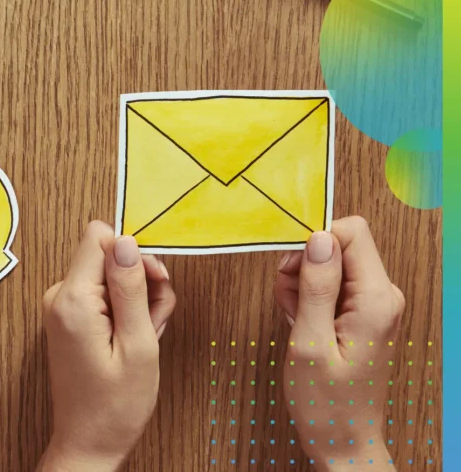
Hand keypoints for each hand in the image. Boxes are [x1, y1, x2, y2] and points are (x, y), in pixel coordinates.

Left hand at [38, 221, 175, 470]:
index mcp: (72, 299)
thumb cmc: (115, 406)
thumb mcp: (137, 344)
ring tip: (145, 337)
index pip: (99, 236)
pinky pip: (104, 296)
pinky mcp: (69, 318)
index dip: (133, 253)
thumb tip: (126, 240)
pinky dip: (126, 313)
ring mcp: (61, 307)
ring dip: (138, 302)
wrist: (88, 443)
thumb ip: (131, 288)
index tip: (153, 283)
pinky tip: (134, 340)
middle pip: (108, 256)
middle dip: (141, 282)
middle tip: (153, 322)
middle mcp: (59, 297)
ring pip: (111, 277)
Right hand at [277, 217, 404, 470]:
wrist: (342, 439)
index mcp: (376, 299)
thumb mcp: (310, 342)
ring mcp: (373, 305)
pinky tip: (300, 323)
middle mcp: (382, 296)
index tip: (288, 269)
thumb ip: (315, 287)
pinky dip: (307, 298)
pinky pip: (330, 287)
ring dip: (301, 284)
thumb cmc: (326, 402)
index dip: (313, 242)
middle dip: (302, 266)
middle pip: (338, 247)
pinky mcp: (361, 314)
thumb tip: (317, 238)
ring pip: (330, 265)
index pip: (351, 233)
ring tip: (294, 319)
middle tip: (288, 302)